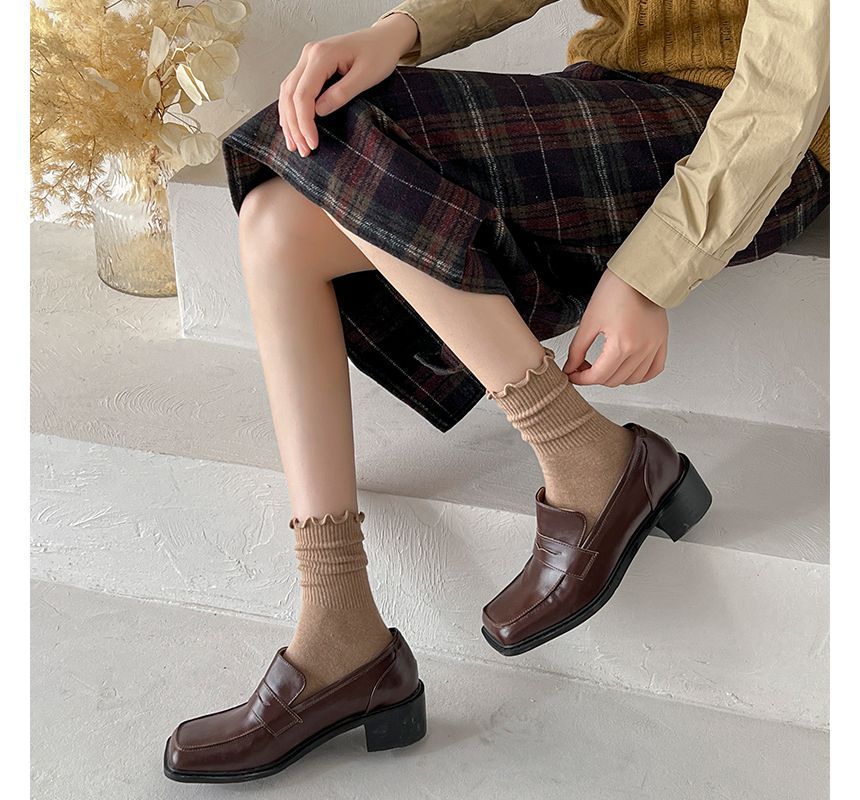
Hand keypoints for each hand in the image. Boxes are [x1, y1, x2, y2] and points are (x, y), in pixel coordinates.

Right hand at [279, 14, 418, 155]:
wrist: (384, 38)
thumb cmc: (379, 54)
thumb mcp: (366, 76)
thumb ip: (342, 93)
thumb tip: (318, 112)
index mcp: (322, 55)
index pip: (303, 94)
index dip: (305, 123)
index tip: (312, 144)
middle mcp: (309, 54)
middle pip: (290, 94)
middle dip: (294, 126)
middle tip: (303, 150)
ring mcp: (307, 58)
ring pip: (287, 92)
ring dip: (289, 120)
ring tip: (295, 144)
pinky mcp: (310, 65)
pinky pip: (293, 88)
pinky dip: (291, 109)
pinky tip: (292, 126)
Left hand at [563, 269, 667, 386]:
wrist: (639, 274)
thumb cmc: (616, 290)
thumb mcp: (589, 321)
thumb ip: (577, 349)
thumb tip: (571, 368)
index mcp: (621, 344)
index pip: (598, 376)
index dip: (581, 379)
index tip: (573, 375)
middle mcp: (640, 349)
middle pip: (614, 380)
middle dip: (595, 377)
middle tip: (584, 368)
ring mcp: (653, 347)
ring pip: (633, 379)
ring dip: (615, 378)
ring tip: (604, 366)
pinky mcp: (661, 341)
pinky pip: (653, 370)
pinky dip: (640, 375)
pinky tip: (627, 369)